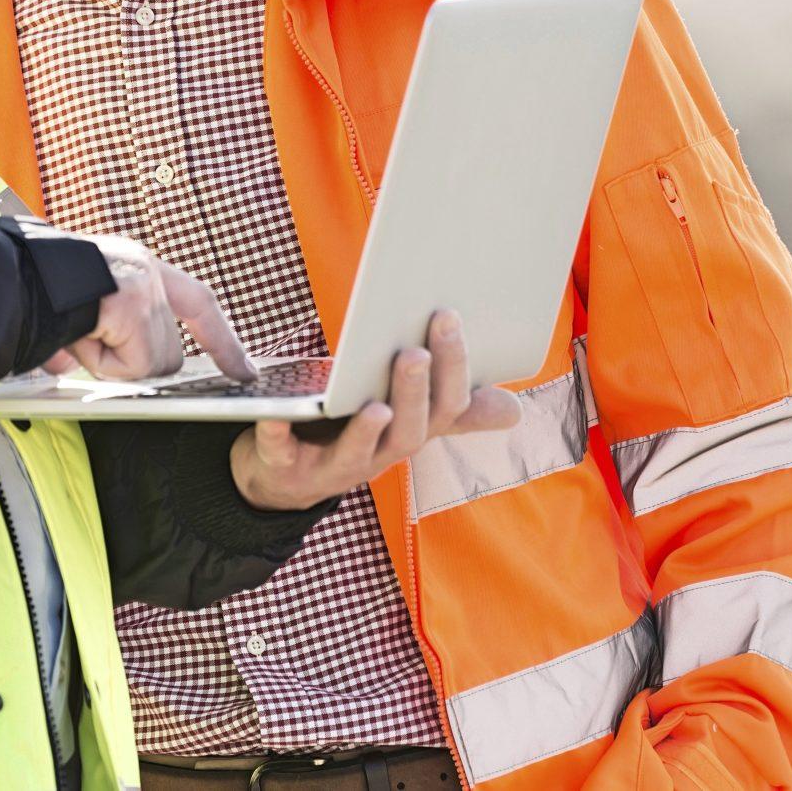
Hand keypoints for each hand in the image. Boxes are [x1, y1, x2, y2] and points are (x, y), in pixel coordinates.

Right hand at [40, 236, 255, 383]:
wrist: (6, 276)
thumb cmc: (30, 290)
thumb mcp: (75, 309)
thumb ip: (91, 336)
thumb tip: (67, 363)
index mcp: (138, 265)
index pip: (199, 302)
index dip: (221, 339)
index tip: (245, 369)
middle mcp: (149, 271)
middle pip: (169, 352)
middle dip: (133, 364)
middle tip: (89, 342)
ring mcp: (144, 289)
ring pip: (149, 365)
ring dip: (110, 364)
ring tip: (77, 334)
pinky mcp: (131, 309)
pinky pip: (130, 366)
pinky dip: (100, 364)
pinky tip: (78, 338)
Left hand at [229, 310, 522, 511]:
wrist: (285, 476)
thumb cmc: (352, 430)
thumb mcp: (405, 418)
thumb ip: (454, 410)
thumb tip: (515, 410)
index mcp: (410, 433)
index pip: (446, 408)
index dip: (452, 368)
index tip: (448, 316)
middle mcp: (380, 456)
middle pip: (409, 433)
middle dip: (413, 393)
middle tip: (413, 352)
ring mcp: (334, 467)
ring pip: (359, 455)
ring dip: (368, 430)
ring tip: (374, 404)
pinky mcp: (286, 469)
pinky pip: (283, 455)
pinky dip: (278, 435)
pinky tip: (276, 417)